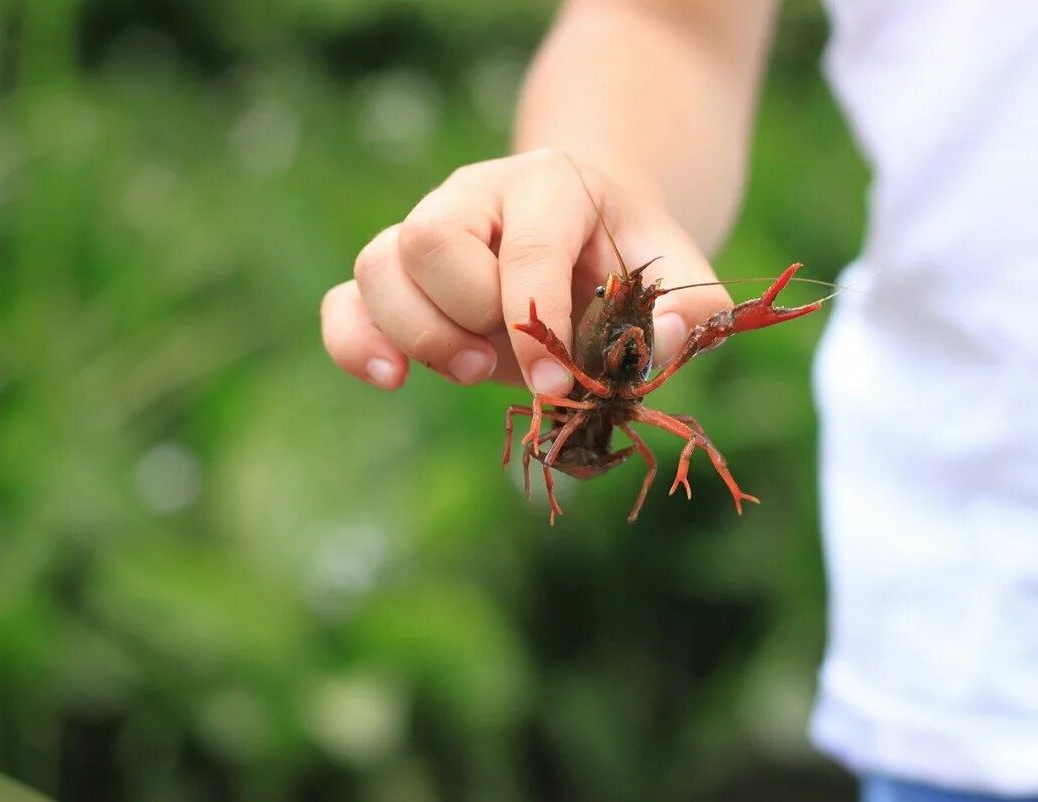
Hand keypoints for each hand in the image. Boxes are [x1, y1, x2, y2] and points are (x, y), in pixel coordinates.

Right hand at [321, 149, 732, 394]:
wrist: (588, 235)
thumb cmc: (629, 257)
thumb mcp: (677, 268)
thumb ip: (691, 304)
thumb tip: (660, 339)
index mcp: (549, 184)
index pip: (523, 247)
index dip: (534, 321)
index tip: (554, 382)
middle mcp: (474, 195)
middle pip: (428, 241)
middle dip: (465, 317)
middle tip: (504, 359)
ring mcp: (425, 230)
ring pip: (377, 266)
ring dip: (417, 335)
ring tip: (471, 369)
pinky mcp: (397, 278)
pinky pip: (345, 301)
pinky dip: (354, 345)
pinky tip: (391, 379)